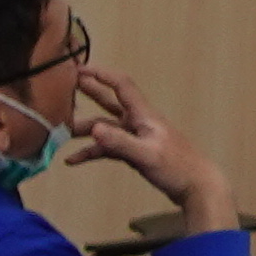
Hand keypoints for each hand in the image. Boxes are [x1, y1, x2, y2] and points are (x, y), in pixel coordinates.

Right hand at [68, 67, 240, 239]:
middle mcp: (138, 122)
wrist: (196, 186)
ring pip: (104, 127)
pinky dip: (91, 151)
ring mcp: (135, 137)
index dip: (102, 74)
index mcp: (143, 116)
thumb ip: (120, 142)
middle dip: (89, 91)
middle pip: (109, 101)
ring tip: (60, 132)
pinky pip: (107, 147)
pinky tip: (73, 159)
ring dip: (84, 128)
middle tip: (66, 85)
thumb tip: (94, 130)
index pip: (121, 86)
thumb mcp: (146, 155)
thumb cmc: (177, 168)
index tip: (80, 68)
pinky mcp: (134, 152)